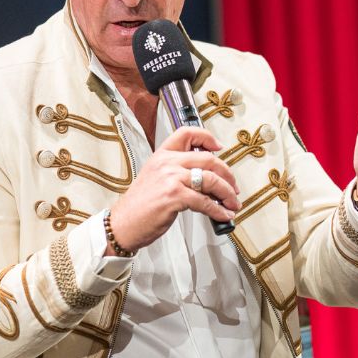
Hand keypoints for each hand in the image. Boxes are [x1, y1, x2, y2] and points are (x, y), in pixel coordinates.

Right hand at [107, 127, 239, 251]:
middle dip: (227, 174)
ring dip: (227, 194)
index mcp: (162, 155)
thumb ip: (178, 172)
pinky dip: (218, 211)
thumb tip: (208, 179)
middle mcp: (167, 163)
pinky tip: (222, 215)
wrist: (124, 223)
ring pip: (211, 180)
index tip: (219, 148)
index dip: (207, 137)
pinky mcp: (174, 196)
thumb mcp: (156, 178)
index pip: (187, 134)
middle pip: (208, 159)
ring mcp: (170, 178)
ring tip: (232, 204)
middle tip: (233, 187)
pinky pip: (205, 202)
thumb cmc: (140, 205)